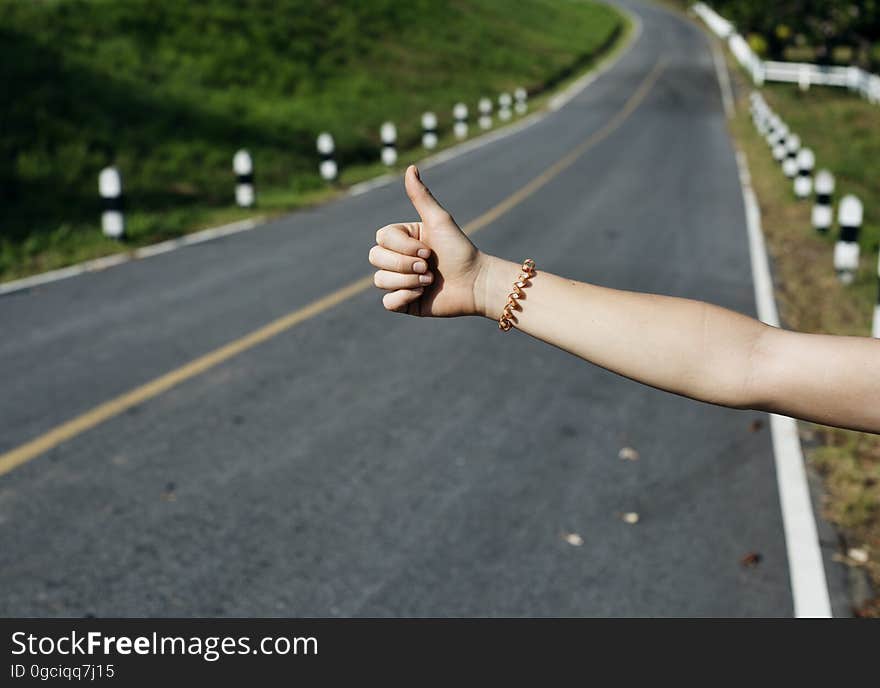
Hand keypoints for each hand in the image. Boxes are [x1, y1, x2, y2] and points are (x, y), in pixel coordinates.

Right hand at [369, 165, 487, 315]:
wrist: (475, 284)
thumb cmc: (460, 250)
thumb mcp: (439, 221)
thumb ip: (421, 197)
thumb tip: (411, 168)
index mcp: (402, 238)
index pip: (380, 238)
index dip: (402, 247)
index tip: (428, 250)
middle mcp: (398, 258)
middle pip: (375, 258)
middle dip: (403, 265)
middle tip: (429, 268)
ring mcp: (399, 281)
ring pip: (379, 281)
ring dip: (407, 281)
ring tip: (430, 282)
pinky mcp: (404, 302)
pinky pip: (387, 303)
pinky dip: (403, 298)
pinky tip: (422, 295)